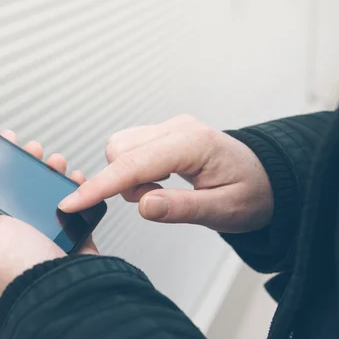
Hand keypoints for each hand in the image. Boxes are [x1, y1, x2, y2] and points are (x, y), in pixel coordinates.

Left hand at [0, 130, 96, 294]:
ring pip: (47, 192)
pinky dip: (77, 191)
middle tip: (35, 150)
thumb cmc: (18, 267)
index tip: (4, 142)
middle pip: (19, 186)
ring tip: (57, 163)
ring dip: (51, 172)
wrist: (65, 290)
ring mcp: (43, 233)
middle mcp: (15, 230)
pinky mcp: (70, 236)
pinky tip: (76, 182)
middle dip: (27, 162)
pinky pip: (73, 206)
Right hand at [58, 115, 273, 232]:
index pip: (134, 164)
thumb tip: (143, 205)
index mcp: (193, 143)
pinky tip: (158, 180)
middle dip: (122, 182)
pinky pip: (130, 147)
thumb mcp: (224, 211)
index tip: (71, 203)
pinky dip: (133, 169)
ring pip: (120, 146)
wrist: (267, 177)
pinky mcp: (164, 133)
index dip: (100, 186)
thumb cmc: (252, 194)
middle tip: (156, 200)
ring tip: (160, 191)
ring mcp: (170, 127)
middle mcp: (178, 128)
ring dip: (127, 176)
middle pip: (119, 149)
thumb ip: (182, 209)